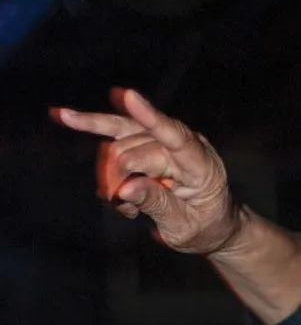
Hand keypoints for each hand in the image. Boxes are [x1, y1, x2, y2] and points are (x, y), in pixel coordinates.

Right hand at [54, 88, 242, 255]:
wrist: (214, 223)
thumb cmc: (205, 228)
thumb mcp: (185, 228)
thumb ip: (158, 206)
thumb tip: (125, 188)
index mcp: (201, 166)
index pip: (175, 137)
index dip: (150, 118)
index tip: (128, 96)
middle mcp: (184, 143)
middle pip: (132, 151)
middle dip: (117, 181)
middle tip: (124, 209)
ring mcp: (164, 138)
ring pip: (118, 142)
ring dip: (110, 174)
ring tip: (120, 203)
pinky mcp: (148, 138)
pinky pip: (116, 128)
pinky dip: (91, 125)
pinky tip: (62, 116)